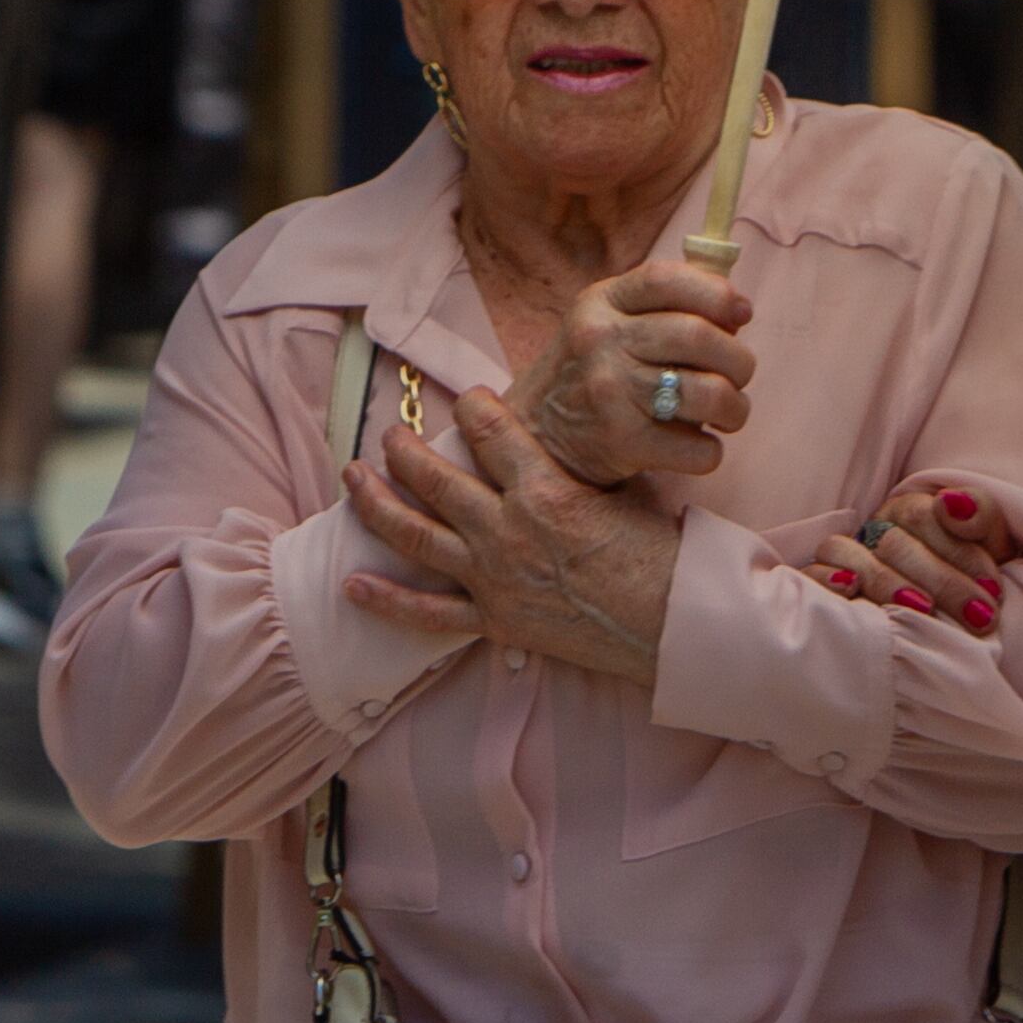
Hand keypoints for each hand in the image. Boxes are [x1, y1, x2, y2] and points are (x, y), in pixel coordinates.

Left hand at [344, 386, 685, 684]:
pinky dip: (387, 600)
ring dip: (376, 503)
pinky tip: (352, 583)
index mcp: (543, 489)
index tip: (467, 398)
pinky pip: (428, 613)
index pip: (492, 432)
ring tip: (353, 477)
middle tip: (390, 434)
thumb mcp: (626, 493)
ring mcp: (493, 577)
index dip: (474, 408)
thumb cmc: (662, 555)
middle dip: (405, 451)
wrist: (670, 625)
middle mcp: (506, 529)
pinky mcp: (494, 620)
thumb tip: (565, 449)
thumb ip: (584, 472)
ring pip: (415, 535)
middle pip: (436, 479)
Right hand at [509, 260, 759, 487]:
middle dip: (739, 360)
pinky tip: (698, 446)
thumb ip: (664, 307)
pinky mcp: (621, 442)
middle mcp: (601, 340)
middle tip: (739, 376)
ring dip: (735, 407)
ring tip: (729, 412)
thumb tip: (738, 312)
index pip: (667, 279)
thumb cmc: (590, 372)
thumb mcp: (609, 322)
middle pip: (699, 336)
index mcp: (602, 302)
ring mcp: (610, 391)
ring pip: (708, 392)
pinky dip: (710, 451)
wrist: (534, 436)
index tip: (742, 313)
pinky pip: (697, 448)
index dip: (717, 293)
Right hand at [807, 482, 1022, 636]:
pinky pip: (809, 574)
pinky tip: (850, 590)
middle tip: (979, 615)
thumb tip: (951, 503)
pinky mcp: (821, 588)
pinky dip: (825, 578)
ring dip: (886, 581)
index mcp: (912, 512)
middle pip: (893, 542)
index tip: (993, 590)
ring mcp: (846, 558)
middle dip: (942, 580)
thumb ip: (981, 517)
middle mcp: (874, 530)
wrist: (962, 617)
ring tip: (923, 610)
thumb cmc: (975, 578)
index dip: (959, 552)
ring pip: (847, 553)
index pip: (924, 516)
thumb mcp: (992, 545)